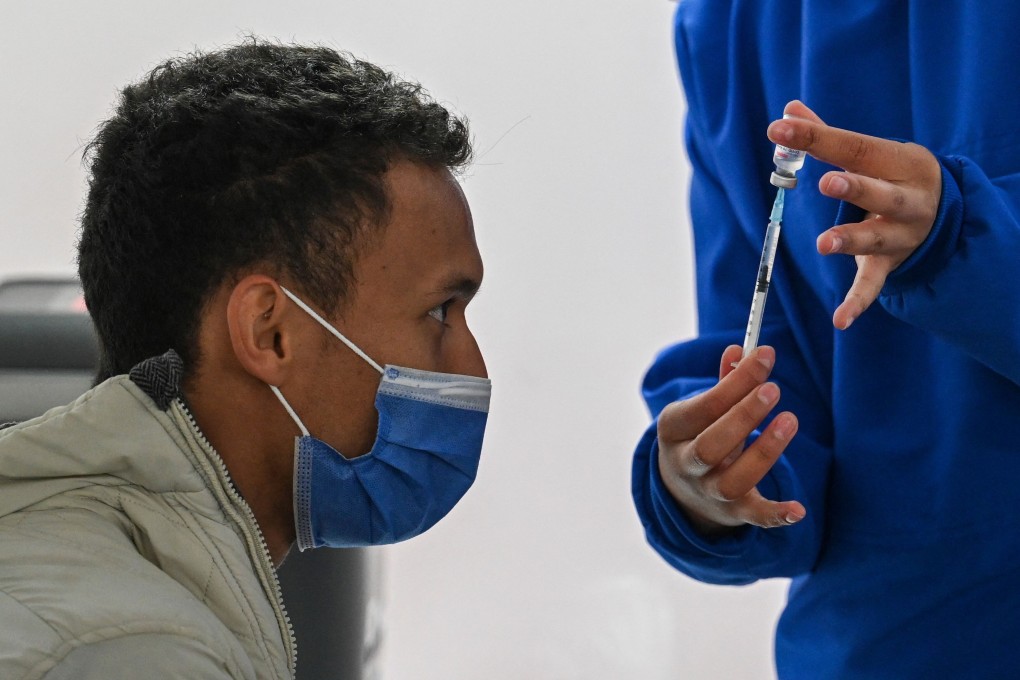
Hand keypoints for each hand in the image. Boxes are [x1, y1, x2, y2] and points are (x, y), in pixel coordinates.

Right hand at [656, 345, 803, 536]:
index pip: (703, 407)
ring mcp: (708, 492)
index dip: (735, 382)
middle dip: (743, 416)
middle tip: (773, 389)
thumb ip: (724, 382)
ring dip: (763, 452)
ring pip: (732, 481)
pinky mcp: (733, 513)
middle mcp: (686, 464)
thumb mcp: (701, 410)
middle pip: (710, 446)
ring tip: (790, 420)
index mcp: (673, 430)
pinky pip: (754, 518)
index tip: (765, 356)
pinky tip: (799, 508)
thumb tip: (741, 349)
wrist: (683, 492)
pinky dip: (776, 515)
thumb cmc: (699, 436)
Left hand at [768, 101, 941, 329]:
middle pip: (881, 193)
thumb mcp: (871, 153)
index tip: (777, 129)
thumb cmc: (892, 175)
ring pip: (877, 239)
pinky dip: (857, 303)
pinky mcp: (890, 265)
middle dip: (856, 188)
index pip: (855, 147)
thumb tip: (789, 110)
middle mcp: (905, 200)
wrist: (945, 213)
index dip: (816, 138)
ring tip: (825, 244)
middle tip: (827, 181)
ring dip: (851, 240)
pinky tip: (840, 319)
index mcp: (898, 162)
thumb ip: (827, 135)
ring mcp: (901, 235)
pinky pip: (874, 286)